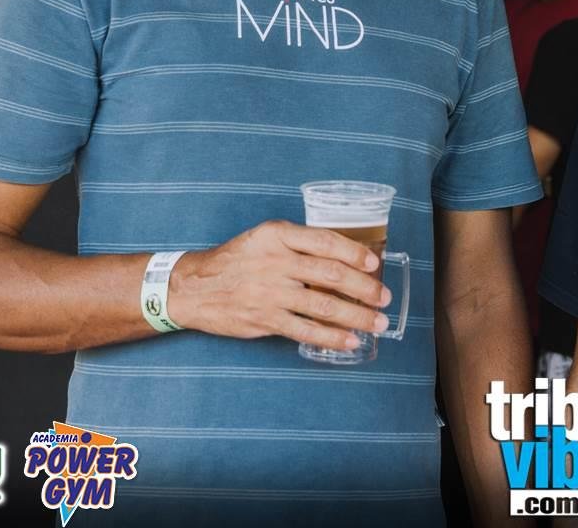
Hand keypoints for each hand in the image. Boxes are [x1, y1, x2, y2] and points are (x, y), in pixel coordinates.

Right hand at [166, 220, 390, 351]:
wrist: (194, 288)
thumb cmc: (237, 260)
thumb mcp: (264, 238)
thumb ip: (299, 244)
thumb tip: (345, 258)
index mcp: (278, 236)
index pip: (326, 241)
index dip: (355, 253)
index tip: (375, 264)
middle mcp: (275, 262)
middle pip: (331, 275)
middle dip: (365, 288)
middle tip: (384, 297)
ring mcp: (270, 293)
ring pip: (324, 306)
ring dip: (357, 317)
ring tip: (377, 323)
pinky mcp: (264, 320)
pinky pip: (306, 330)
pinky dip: (332, 337)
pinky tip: (350, 341)